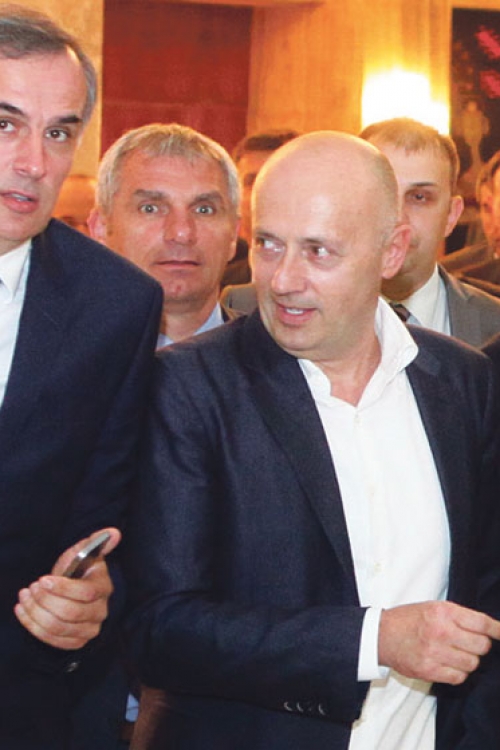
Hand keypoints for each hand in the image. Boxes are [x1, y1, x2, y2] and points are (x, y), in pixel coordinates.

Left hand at [14, 528, 120, 649]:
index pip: (87, 593)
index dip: (63, 588)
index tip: (43, 579)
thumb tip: (114, 532)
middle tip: (31, 588)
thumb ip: (95, 541)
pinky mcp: (76, 641)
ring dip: (36, 613)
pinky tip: (23, 611)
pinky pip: (53, 640)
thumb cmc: (78, 568)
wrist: (71, 587)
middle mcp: (101, 611)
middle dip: (46, 600)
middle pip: (71, 612)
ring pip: (59, 628)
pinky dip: (34, 627)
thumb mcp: (82, 551)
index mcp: (104, 587)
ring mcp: (90, 629)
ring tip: (25, 597)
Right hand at [379, 601, 499, 684]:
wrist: (382, 635)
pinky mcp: (429, 670)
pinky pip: (458, 677)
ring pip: (472, 664)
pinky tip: (448, 665)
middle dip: (479, 646)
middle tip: (470, 644)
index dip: (497, 630)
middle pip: (481, 646)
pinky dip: (457, 673)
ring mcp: (435, 652)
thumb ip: (458, 616)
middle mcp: (440, 631)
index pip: (481, 623)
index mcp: (443, 612)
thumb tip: (487, 628)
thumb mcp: (433, 607)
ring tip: (456, 654)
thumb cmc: (409, 619)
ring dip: (468, 661)